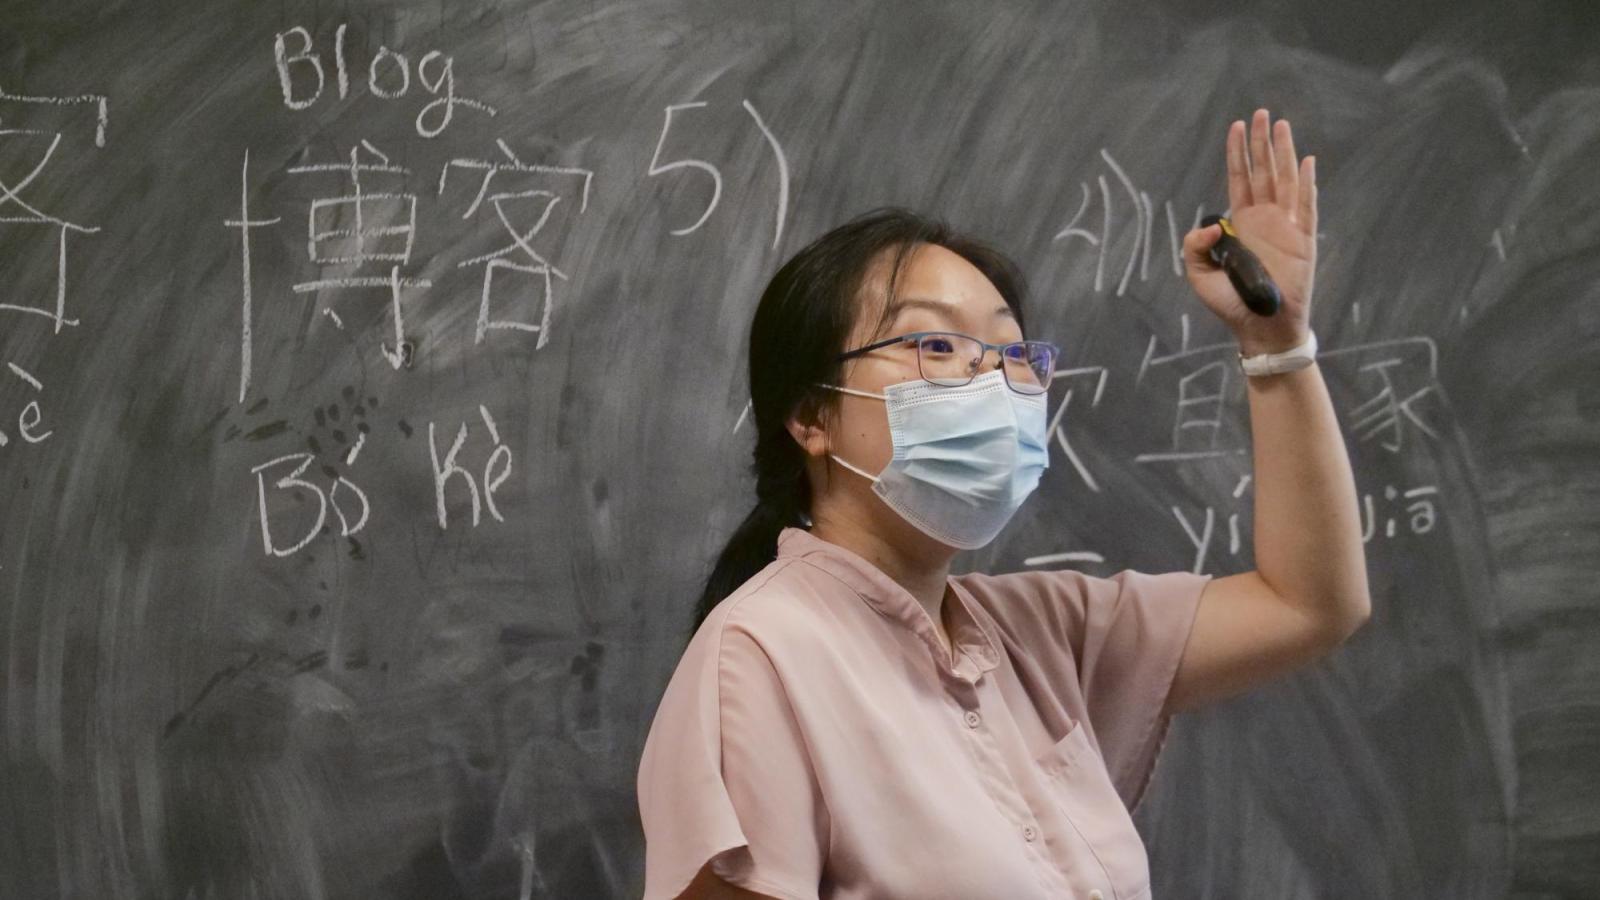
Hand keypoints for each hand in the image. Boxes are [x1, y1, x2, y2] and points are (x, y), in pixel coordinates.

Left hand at [1182, 108, 1316, 355]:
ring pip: (1285, 180)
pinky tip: (1306, 162)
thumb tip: (1213, 223)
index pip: (1239, 179)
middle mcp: (1264, 219)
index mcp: (1241, 224)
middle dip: (1260, 142)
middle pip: (1263, 171)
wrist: (1260, 327)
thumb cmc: (1230, 303)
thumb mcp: (1198, 274)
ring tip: (1281, 125)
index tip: (1236, 126)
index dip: (1237, 153)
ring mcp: (1285, 226)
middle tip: (1261, 113)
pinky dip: (1306, 184)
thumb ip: (1195, 246)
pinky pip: (1306, 206)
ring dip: (1283, 153)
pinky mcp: (1303, 239)